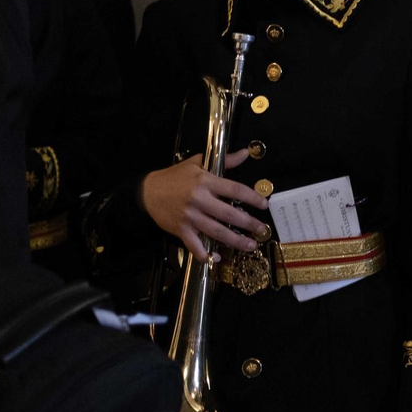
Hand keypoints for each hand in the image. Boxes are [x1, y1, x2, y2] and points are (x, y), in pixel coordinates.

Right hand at [139, 149, 266, 261]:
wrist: (148, 191)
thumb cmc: (176, 176)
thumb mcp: (198, 163)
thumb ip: (225, 161)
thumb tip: (246, 153)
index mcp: (205, 182)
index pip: (234, 189)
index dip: (251, 198)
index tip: (264, 205)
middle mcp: (198, 200)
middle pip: (228, 214)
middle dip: (248, 223)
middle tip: (262, 230)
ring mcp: (189, 216)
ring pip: (216, 231)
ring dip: (234, 241)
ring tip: (250, 245)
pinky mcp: (180, 229)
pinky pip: (194, 245)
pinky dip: (205, 254)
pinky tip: (217, 258)